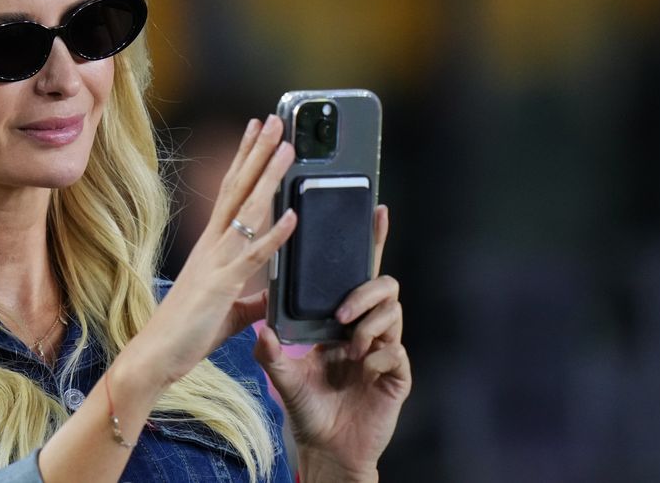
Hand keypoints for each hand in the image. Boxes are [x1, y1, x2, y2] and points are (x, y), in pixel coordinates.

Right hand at [137, 114, 297, 384]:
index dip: (246, 160)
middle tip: (276, 119)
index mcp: (212, 247)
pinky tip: (292, 215)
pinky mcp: (222, 285)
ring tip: (288, 147)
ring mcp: (216, 262)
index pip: (231, 192)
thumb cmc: (186, 333)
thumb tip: (275, 293)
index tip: (258, 131)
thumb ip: (254, 297)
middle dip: (258, 152)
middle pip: (238, 187)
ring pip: (248, 210)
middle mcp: (212, 246)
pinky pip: (253, 256)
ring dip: (269, 177)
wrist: (154, 357)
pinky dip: (274, 234)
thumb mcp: (230, 310)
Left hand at [254, 206, 410, 481]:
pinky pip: (396, 351)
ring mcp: (384, 350)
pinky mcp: (397, 374)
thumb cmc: (307, 408)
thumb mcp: (281, 376)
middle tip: (341, 313)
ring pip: (394, 314)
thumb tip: (262, 327)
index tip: (376, 210)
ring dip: (369, 325)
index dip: (370, 243)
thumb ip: (271, 351)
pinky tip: (361, 370)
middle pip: (384, 286)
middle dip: (365, 292)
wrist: (326, 448)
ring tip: (348, 349)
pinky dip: (377, 355)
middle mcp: (366, 328)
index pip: (357, 274)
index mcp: (341, 319)